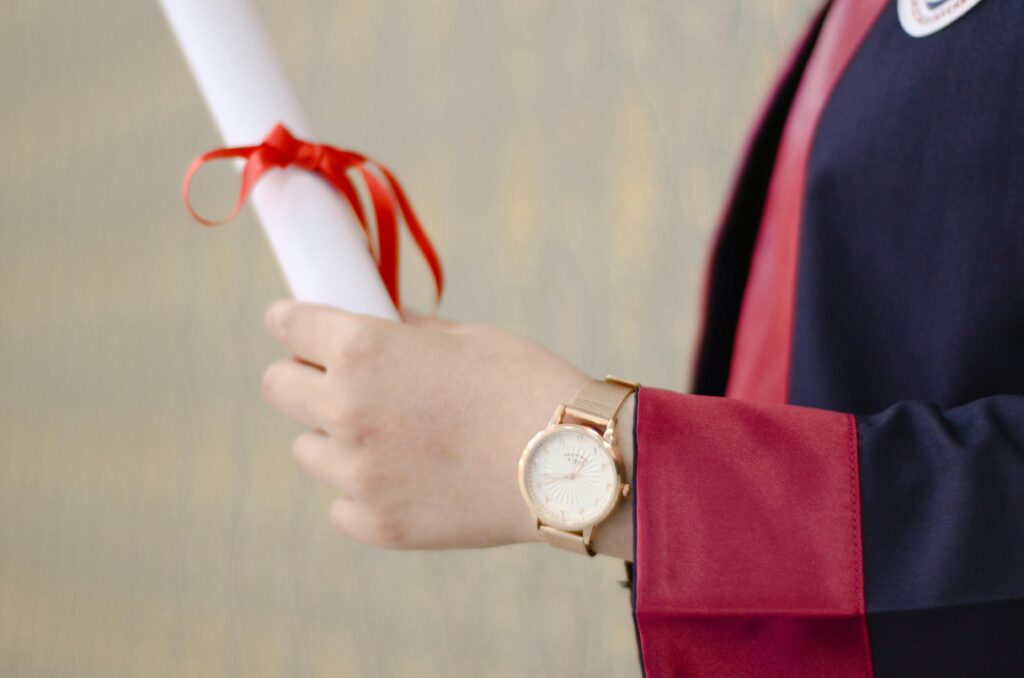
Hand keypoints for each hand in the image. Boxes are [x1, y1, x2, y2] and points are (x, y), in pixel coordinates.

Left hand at [260, 300, 589, 549]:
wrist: (571, 464)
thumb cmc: (526, 385)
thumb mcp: (465, 336)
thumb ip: (407, 332)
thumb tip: (382, 326)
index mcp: (363, 350)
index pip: (288, 325)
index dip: (290, 321)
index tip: (293, 325)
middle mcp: (346, 409)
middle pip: (279, 387)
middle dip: (304, 376)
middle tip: (341, 380)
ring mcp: (357, 473)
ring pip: (309, 449)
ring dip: (335, 437)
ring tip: (390, 437)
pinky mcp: (376, 523)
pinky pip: (342, 504)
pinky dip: (364, 490)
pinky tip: (408, 480)